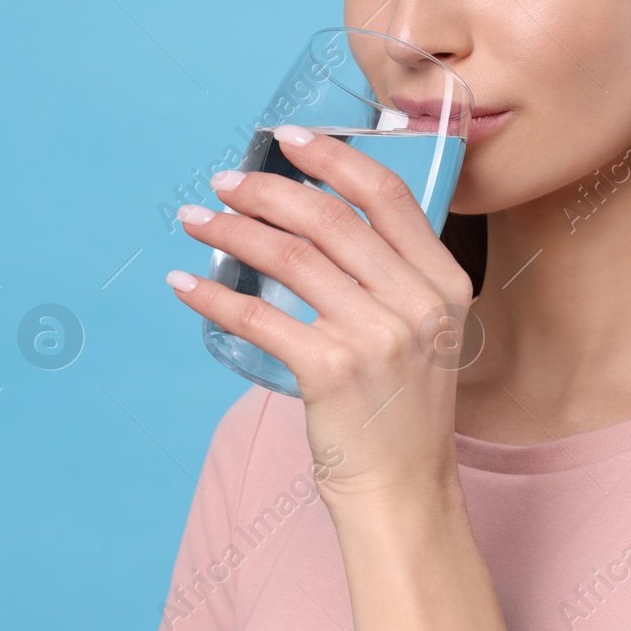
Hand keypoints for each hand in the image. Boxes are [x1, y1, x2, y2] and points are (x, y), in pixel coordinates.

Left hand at [166, 123, 474, 508]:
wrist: (404, 492)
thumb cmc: (402, 408)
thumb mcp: (425, 330)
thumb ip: (391, 274)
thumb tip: (313, 214)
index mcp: (444, 281)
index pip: (386, 196)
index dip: (333, 158)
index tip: (288, 139)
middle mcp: (415, 302)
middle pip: (328, 220)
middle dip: (266, 191)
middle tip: (225, 183)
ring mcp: (375, 337)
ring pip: (288, 258)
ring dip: (232, 233)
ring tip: (197, 221)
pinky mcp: (330, 371)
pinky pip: (257, 315)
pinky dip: (214, 295)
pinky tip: (187, 284)